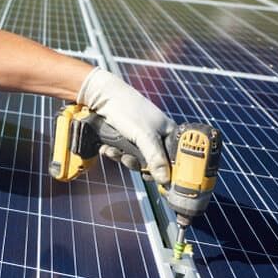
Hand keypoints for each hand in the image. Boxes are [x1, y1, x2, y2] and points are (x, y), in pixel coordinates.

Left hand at [77, 68, 176, 184]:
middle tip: (127, 158)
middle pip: (154, 165)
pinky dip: (115, 153)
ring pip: (136, 161)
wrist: (101, 97)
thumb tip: (166, 180)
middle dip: (137, 164)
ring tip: (114, 150)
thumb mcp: (144, 136)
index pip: (176, 160)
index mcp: (169, 134)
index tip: (154, 176)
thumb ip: (155, 158)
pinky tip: (107, 147)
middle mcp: (158, 138)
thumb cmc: (127, 109)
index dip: (167, 171)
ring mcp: (141, 140)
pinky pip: (124, 155)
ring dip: (123, 158)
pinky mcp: (126, 141)